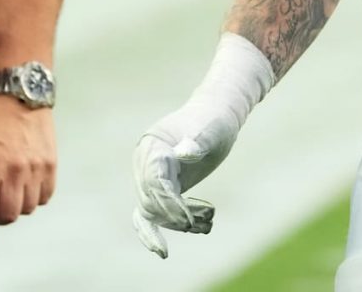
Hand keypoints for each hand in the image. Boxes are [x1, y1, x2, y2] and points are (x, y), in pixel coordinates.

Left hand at [0, 95, 56, 253]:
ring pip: (27, 208)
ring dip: (18, 205)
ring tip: (12, 189)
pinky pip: (45, 196)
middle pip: (7, 214)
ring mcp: (35, 166)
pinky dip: (36, 196)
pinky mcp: (51, 163)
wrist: (20, 98)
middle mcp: (14, 169)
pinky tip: (28, 184)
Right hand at [131, 98, 240, 258]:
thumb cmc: (215, 119)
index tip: (188, 219)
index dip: (170, 202)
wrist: (216, 112)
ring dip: (177, 221)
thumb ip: (198, 141)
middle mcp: (145, 161)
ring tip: (207, 222)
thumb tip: (185, 152)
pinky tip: (164, 250)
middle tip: (203, 220)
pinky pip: (149, 213)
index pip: (155, 181)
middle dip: (175, 215)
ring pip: (153, 210)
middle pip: (151, 200)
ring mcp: (149, 174)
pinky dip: (156, 231)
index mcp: (153, 145)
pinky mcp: (159, 185)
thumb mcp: (211, 129)